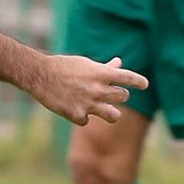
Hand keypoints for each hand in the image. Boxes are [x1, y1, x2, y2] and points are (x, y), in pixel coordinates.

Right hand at [30, 54, 147, 124]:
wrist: (39, 75)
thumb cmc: (63, 66)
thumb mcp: (85, 64)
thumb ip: (104, 68)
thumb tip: (119, 63)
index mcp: (101, 73)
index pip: (128, 78)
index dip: (139, 82)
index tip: (144, 84)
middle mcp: (98, 89)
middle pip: (123, 97)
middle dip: (120, 95)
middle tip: (113, 94)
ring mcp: (89, 104)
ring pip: (114, 115)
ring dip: (111, 113)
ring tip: (105, 111)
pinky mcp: (77, 116)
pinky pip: (87, 121)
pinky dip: (82, 117)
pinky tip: (74, 110)